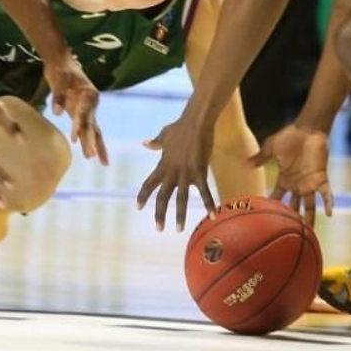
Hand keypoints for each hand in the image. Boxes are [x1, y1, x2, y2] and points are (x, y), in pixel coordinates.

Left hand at [44, 53, 107, 162]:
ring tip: (99, 161)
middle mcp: (91, 103)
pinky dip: (87, 140)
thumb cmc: (61, 68)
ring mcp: (87, 108)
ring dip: (94, 144)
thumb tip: (57, 113)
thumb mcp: (59, 78)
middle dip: (92, 141)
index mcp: (90, 94)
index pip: (84, 113)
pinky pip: (85, 128)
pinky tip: (90, 153)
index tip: (75, 138)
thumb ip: (58, 95)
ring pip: (93, 130)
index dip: (79, 126)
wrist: (61, 62)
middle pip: (92, 124)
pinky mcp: (80, 112)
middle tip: (92, 157)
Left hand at [137, 113, 214, 230]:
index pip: (149, 183)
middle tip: (158, 229)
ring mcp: (185, 172)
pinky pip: (204, 191)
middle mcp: (171, 171)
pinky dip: (209, 204)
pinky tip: (213, 215)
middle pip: (162, 196)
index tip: (137, 207)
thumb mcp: (164, 135)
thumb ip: (156, 142)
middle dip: (159, 214)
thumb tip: (145, 143)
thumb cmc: (181, 126)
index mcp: (163, 164)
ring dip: (179, 215)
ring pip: (180, 198)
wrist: (195, 121)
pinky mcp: (199, 171)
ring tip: (178, 229)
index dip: (143, 196)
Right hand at [255, 124, 332, 225]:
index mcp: (285, 179)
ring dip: (310, 218)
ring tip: (309, 233)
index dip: (272, 206)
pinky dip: (329, 202)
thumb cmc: (289, 136)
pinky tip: (329, 213)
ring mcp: (309, 183)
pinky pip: (326, 193)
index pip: (277, 197)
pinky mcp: (320, 178)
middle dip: (291, 219)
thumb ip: (260, 157)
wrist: (307, 130)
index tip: (266, 219)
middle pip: (294, 207)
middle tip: (288, 235)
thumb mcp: (270, 147)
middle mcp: (297, 185)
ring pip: (310, 205)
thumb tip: (245, 164)